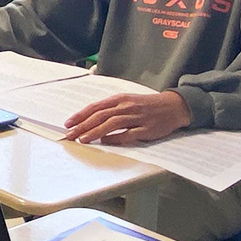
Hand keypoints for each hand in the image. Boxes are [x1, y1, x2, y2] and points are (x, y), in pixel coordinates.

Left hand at [63, 91, 190, 144]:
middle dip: (82, 126)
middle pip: (100, 116)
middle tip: (70, 135)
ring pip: (111, 124)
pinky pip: (128, 134)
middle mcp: (126, 107)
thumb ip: (110, 109)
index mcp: (120, 99)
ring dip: (95, 132)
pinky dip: (115, 138)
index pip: (95, 107)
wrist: (173, 106)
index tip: (68, 124)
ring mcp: (136, 118)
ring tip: (82, 139)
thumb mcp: (127, 101)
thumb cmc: (146, 105)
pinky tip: (104, 142)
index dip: (80, 115)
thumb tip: (89, 119)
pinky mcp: (146, 129)